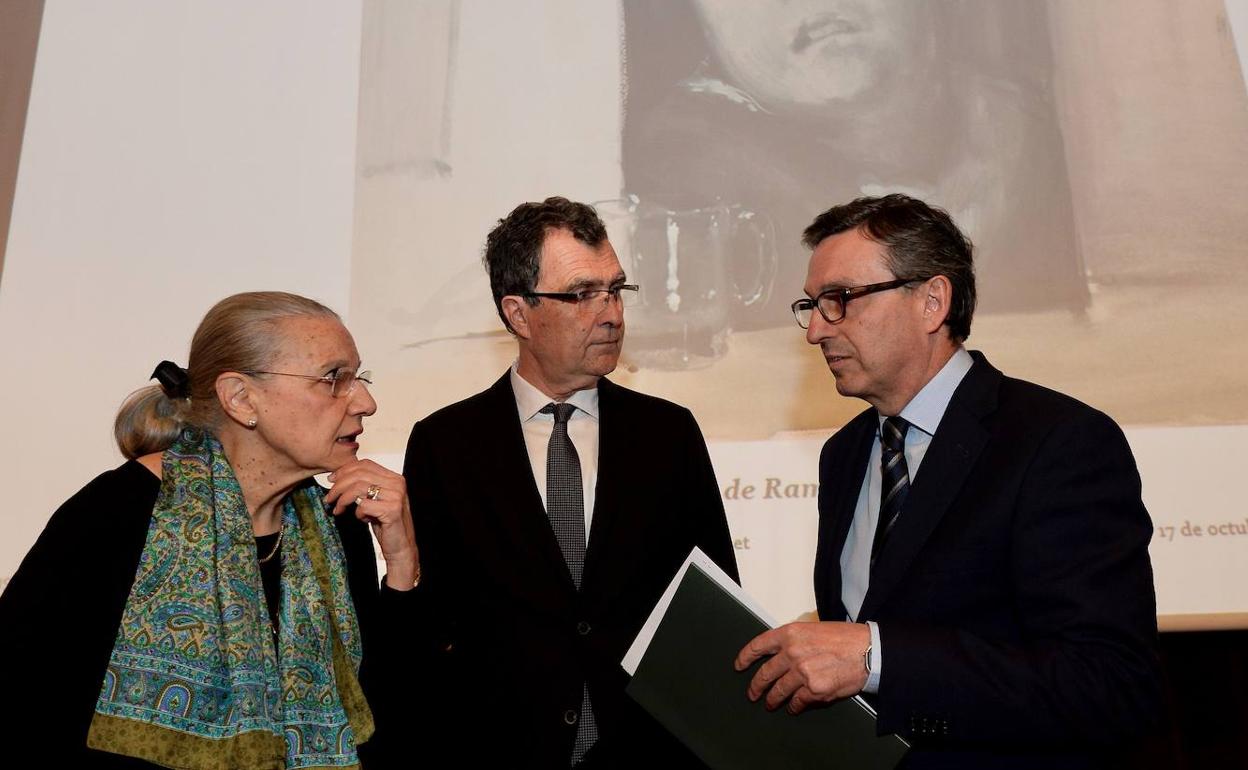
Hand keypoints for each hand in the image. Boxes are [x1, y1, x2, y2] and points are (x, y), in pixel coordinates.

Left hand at [324, 459, 419, 589]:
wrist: (401, 547)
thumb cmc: (386, 524)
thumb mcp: (375, 501)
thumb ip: (364, 487)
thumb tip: (337, 477)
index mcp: (394, 478)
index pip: (365, 464)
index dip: (345, 470)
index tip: (332, 480)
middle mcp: (397, 484)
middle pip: (359, 474)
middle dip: (339, 485)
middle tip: (329, 498)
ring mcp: (396, 496)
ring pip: (359, 488)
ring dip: (343, 499)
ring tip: (337, 509)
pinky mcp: (392, 510)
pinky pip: (364, 505)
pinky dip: (358, 513)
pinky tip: (362, 519)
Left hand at [734, 621, 869, 713]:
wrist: (867, 650)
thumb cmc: (844, 638)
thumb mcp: (813, 629)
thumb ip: (793, 641)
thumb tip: (779, 655)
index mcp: (790, 634)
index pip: (758, 646)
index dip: (745, 657)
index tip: (739, 665)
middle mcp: (792, 652)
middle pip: (764, 673)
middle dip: (756, 686)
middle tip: (753, 693)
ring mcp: (802, 672)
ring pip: (778, 691)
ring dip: (772, 699)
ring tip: (771, 703)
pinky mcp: (814, 690)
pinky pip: (797, 702)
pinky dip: (794, 707)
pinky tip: (793, 707)